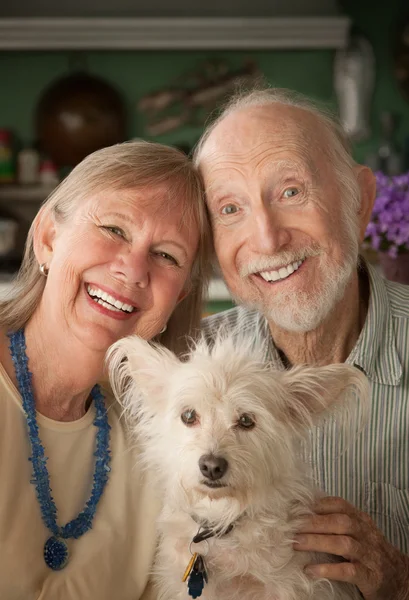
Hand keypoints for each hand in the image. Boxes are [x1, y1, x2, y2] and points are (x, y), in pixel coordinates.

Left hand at [293, 496, 408, 599]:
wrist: (399, 578)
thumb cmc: (370, 551)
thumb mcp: (358, 531)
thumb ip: (336, 521)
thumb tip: (303, 511)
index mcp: (360, 520)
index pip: (339, 504)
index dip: (317, 504)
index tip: (295, 506)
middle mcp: (365, 534)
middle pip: (339, 522)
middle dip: (313, 522)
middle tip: (291, 526)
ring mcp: (368, 555)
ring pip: (343, 544)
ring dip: (317, 542)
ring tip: (296, 544)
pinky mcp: (370, 577)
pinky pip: (349, 571)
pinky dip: (328, 569)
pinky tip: (311, 570)